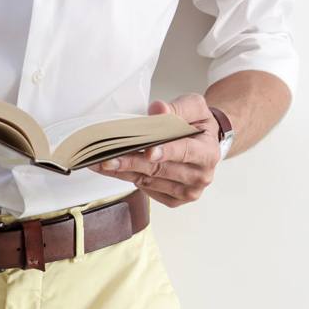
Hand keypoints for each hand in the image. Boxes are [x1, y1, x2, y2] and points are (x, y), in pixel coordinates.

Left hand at [92, 93, 219, 207]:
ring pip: (148, 182)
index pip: (185, 152)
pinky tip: (114, 169)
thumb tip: (158, 110)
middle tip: (107, 158)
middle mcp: (200, 176)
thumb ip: (177, 108)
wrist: (204, 144)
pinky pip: (146, 190)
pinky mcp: (174, 200)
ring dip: (123, 172)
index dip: (165, 152)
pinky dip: (128, 178)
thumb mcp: (194, 108)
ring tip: (100, 162)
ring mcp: (187, 192)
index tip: (148, 151)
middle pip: (160, 170)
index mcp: (208, 153)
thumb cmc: (197, 125)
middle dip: (132, 163)